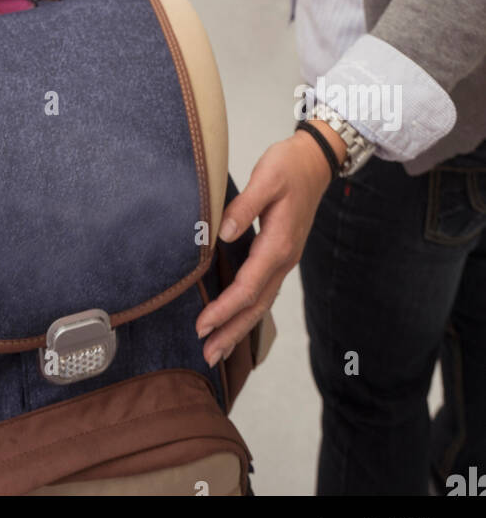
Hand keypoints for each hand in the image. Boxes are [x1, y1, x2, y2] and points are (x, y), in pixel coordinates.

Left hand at [196, 130, 336, 366]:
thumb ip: (244, 206)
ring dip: (239, 328)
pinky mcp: (280, 255)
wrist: (315, 162)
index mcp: (278, 244)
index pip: (248, 287)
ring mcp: (284, 260)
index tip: (202, 325)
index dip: (225, 309)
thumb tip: (222, 233)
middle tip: (207, 355)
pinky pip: (263, 291)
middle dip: (231, 332)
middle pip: (256, 306)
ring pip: (261, 303)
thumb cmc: (289, 167)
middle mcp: (283, 259)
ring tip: (217, 350)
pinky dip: (248, 311)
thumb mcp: (266, 178)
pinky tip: (235, 320)